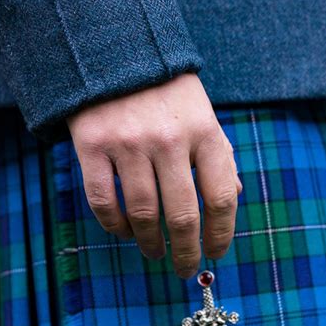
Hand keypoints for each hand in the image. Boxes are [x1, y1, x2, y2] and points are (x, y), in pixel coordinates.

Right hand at [66, 73, 241, 278]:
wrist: (115, 55)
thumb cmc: (168, 96)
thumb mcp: (204, 117)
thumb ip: (219, 157)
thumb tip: (233, 198)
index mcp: (205, 132)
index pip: (221, 198)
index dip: (221, 234)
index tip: (216, 253)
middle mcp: (169, 139)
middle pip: (182, 216)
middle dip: (186, 252)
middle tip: (185, 269)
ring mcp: (129, 143)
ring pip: (142, 214)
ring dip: (150, 244)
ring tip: (154, 253)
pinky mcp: (93, 145)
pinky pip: (103, 202)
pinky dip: (114, 226)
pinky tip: (124, 233)